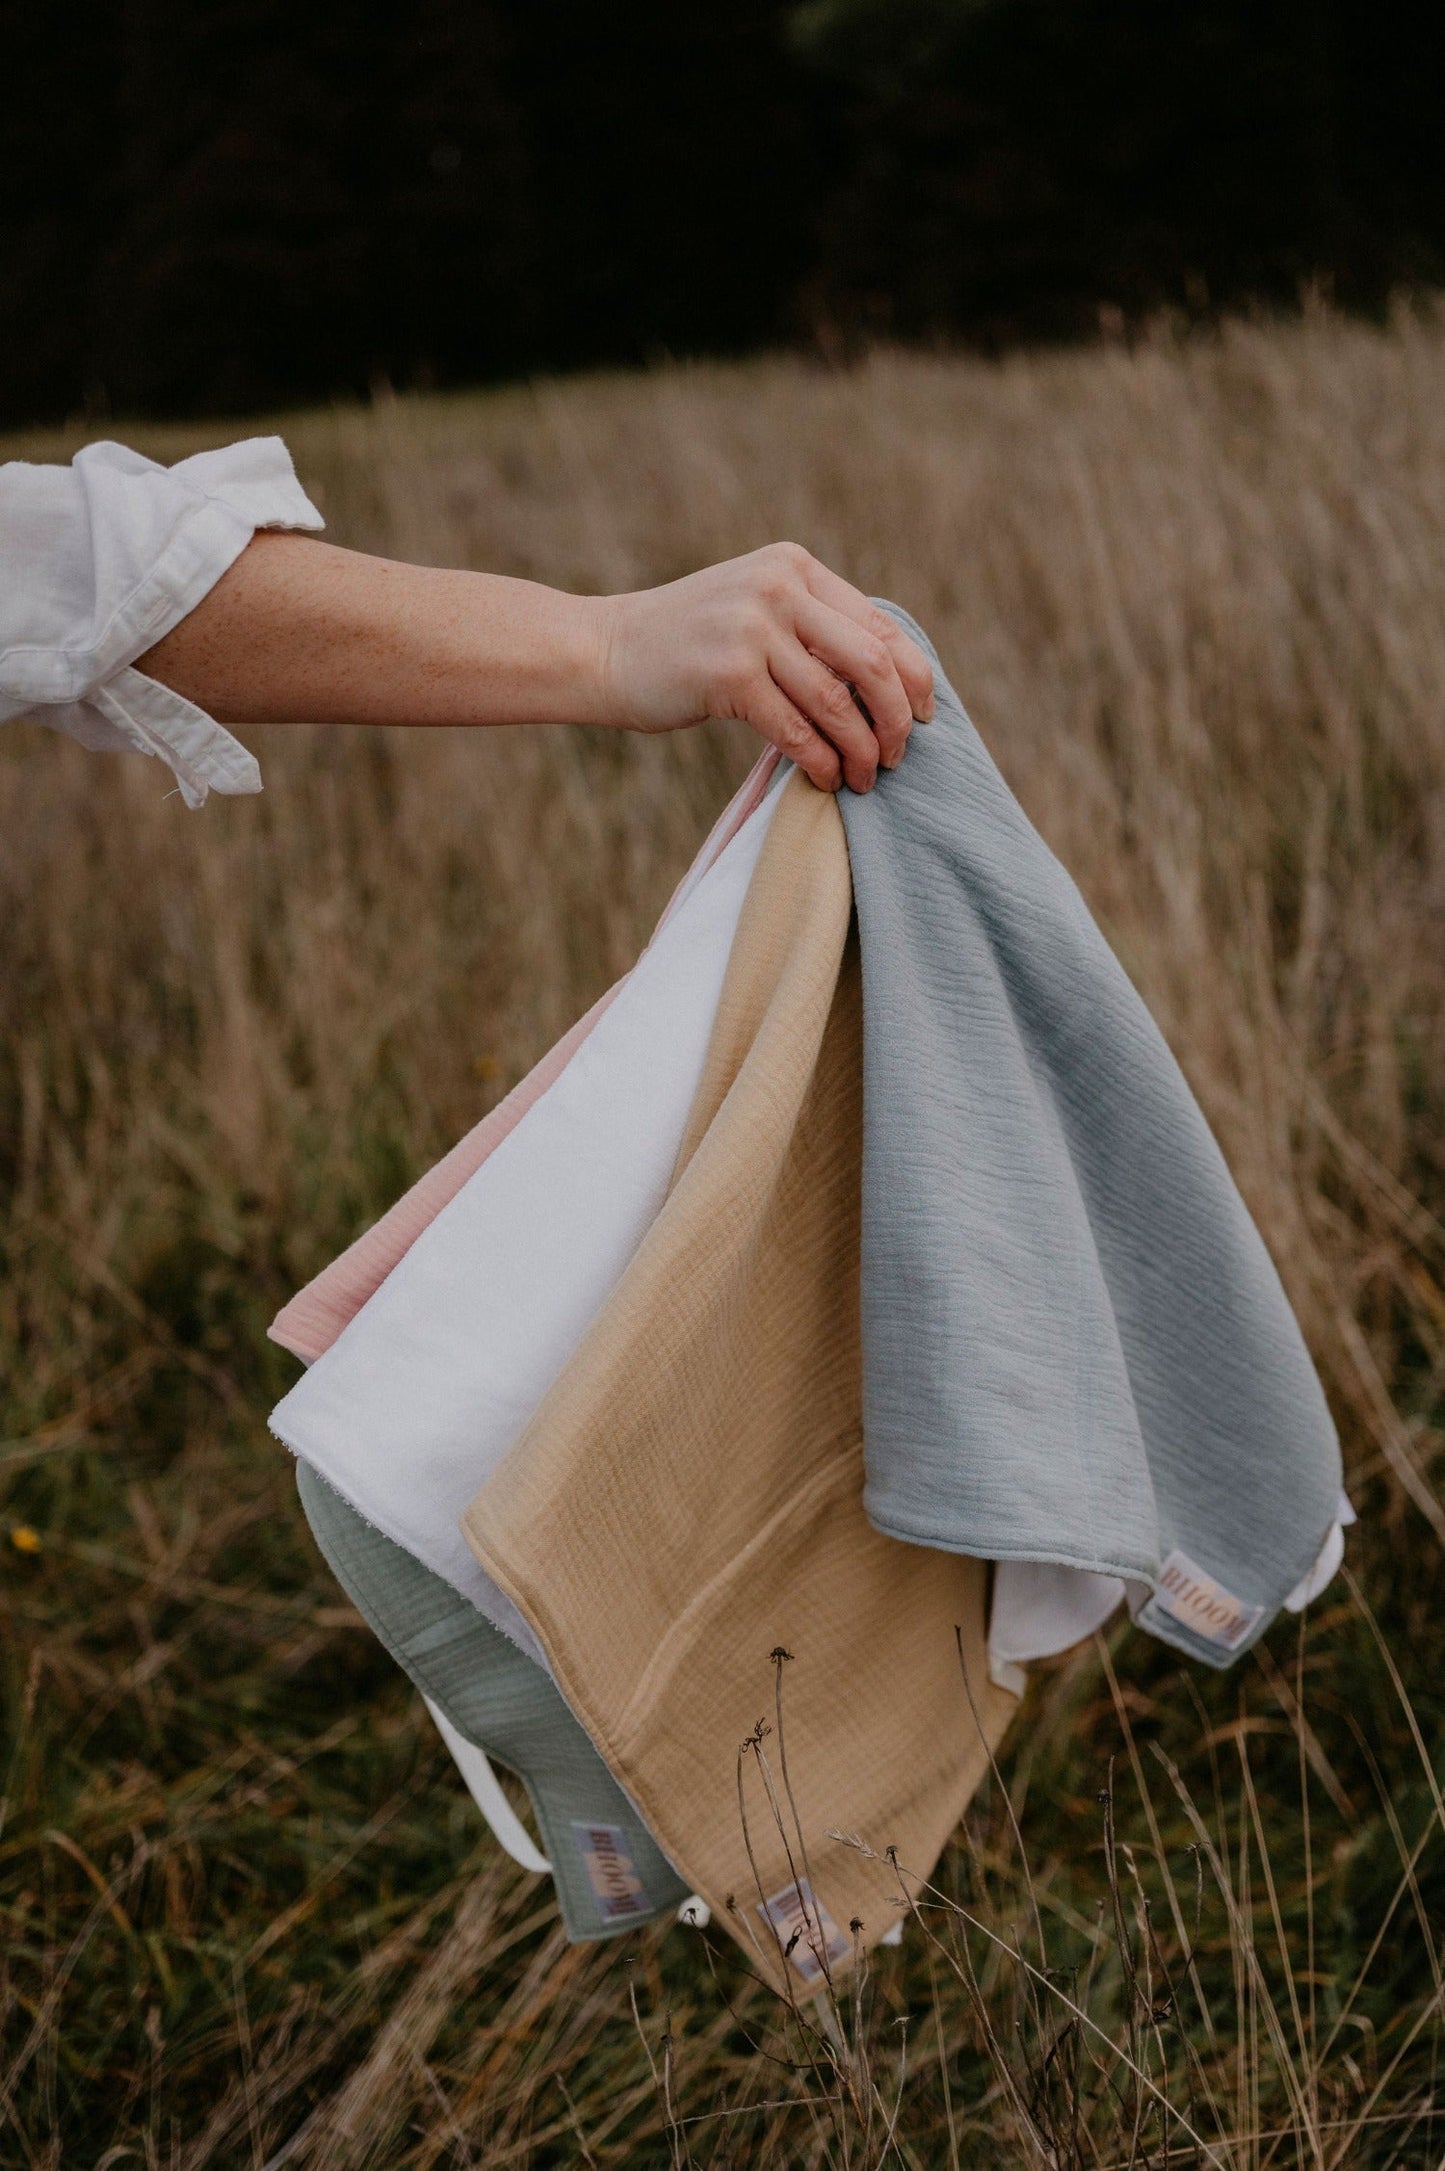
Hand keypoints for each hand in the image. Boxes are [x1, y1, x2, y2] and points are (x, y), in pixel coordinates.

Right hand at [595, 543, 934, 792]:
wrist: (606, 649)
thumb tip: (888, 682)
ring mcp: (753, 629)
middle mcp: (779, 589)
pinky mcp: (729, 674)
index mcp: (796, 568)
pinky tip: (827, 779)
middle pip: (871, 663)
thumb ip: (812, 625)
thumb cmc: (688, 642)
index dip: (914, 677)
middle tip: (898, 757)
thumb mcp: (755, 609)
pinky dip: (820, 762)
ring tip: (866, 779)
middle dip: (896, 720)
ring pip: (836, 702)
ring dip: (861, 751)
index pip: (880, 625)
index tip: (924, 717)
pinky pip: (796, 730)